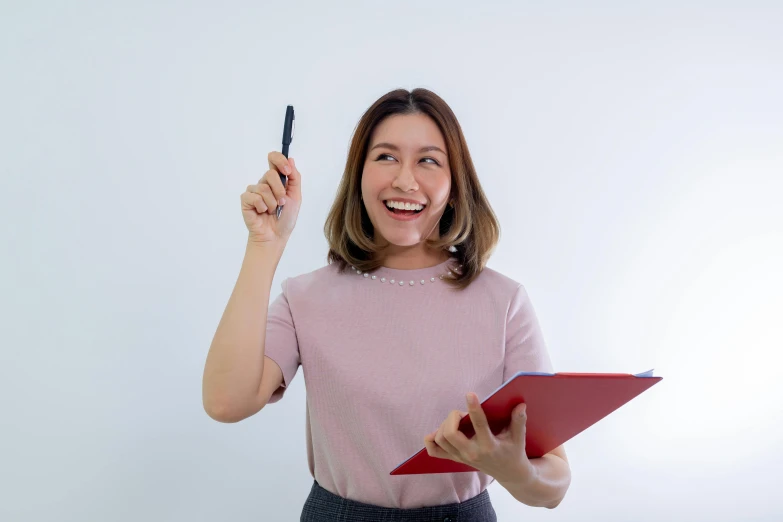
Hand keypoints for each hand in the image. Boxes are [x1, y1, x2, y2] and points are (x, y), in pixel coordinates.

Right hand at [241, 151, 301, 243]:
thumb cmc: (285, 218)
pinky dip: (262, 207)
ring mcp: (254, 191)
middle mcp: (264, 182)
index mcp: (276, 180)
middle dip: (279, 190)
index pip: (274, 159)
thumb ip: (294, 178)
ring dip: (272, 203)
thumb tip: (291, 160)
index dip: (280, 160)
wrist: (276, 235)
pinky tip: (262, 213)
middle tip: (282, 202)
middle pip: (270, 173)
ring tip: (272, 211)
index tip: (287, 170)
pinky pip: (254, 197)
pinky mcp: (246, 200)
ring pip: (263, 187)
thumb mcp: (296, 197)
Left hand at [423, 393, 537, 484]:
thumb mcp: (519, 438)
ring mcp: (462, 457)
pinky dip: (432, 439)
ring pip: (441, 439)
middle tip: (462, 414)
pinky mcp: (456, 459)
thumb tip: (520, 404)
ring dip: (444, 424)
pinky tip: (439, 431)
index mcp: (489, 446)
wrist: (510, 475)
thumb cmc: (514, 452)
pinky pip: (435, 451)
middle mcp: (472, 453)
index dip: (474, 408)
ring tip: (457, 421)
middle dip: (453, 417)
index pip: (479, 426)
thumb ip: (519, 421)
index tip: (470, 394)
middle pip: (450, 433)